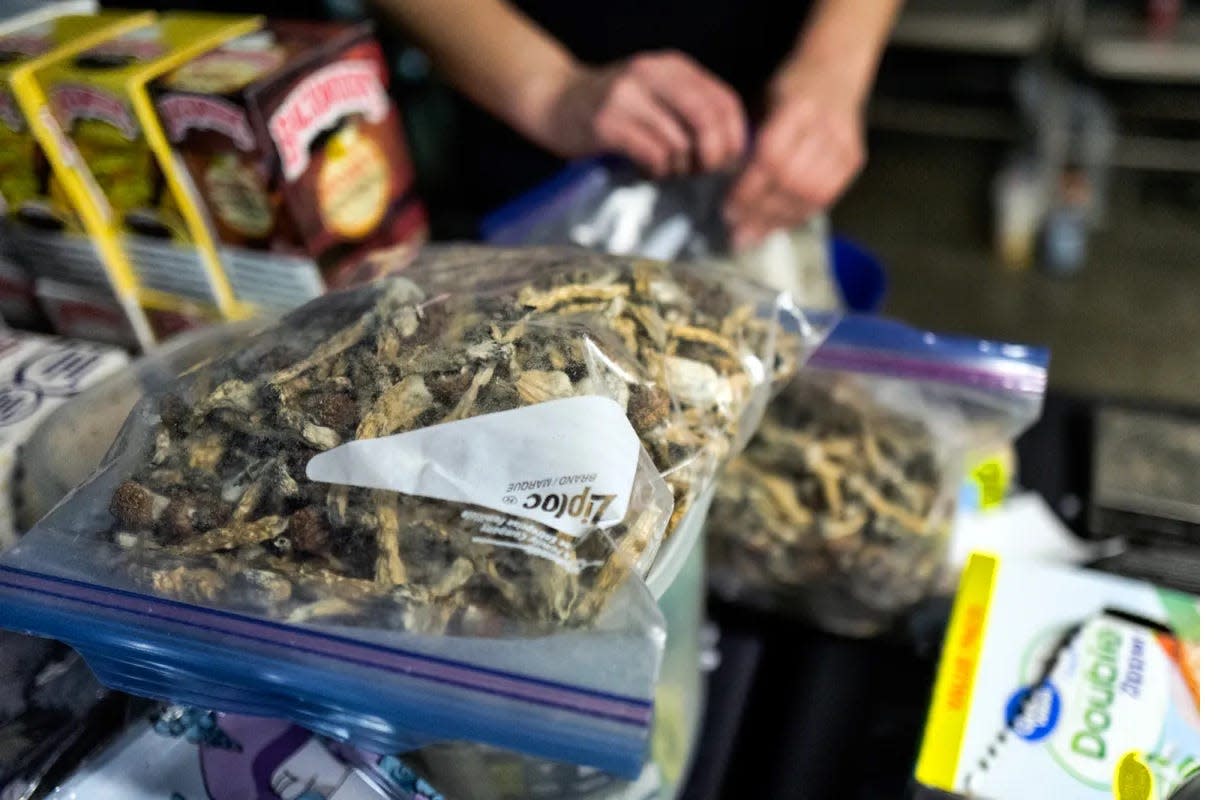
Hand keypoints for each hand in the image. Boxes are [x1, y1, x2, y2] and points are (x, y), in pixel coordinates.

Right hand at [536, 51, 746, 177]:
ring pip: (680, 141)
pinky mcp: (608, 122)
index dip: (735, 137)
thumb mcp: (656, 94)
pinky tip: (650, 170)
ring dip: (681, 167)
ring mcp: (628, 96)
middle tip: (703, 172)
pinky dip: (659, 170)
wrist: (554, 100)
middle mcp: (652, 73)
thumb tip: (732, 149)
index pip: (723, 100)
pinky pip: (653, 154)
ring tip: (669, 170)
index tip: (729, 162)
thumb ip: (690, 109)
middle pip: (707, 119)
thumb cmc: (612, 107)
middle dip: (714, 155)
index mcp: (672, 66)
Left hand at [724, 56, 867, 249]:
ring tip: (755, 235)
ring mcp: (845, 145)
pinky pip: (826, 198)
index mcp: (797, 107)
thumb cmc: (792, 86)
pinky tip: (779, 225)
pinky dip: (800, 215)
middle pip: (791, 181)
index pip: (771, 158)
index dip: (748, 189)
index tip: (728, 208)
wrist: (837, 69)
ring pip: (810, 195)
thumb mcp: (764, 102)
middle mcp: (826, 126)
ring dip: (779, 220)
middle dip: (761, 211)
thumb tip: (725, 187)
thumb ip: (751, 141)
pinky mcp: (854, 160)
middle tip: (737, 231)